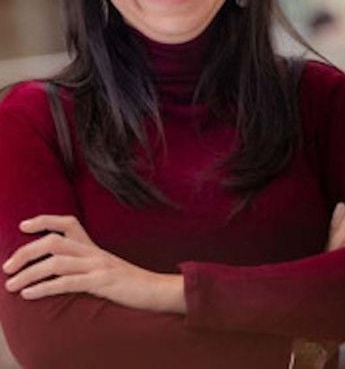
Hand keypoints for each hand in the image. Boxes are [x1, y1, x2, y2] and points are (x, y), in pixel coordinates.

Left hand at [2, 215, 184, 313]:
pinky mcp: (101, 283)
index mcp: (94, 248)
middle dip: (24, 253)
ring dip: (28, 274)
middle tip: (7, 268)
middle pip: (53, 242)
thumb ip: (87, 264)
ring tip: (11, 285)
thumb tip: (60, 270)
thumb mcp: (107, 268)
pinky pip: (67, 283)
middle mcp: (94, 253)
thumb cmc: (131, 284)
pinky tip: (29, 295)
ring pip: (55, 263)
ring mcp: (98, 266)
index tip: (23, 226)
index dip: (44, 221)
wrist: (158, 291)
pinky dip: (43, 288)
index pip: (68, 223)